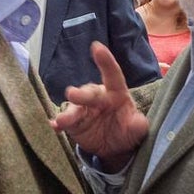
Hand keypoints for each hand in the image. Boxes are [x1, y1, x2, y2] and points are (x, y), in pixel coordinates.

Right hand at [51, 42, 148, 171]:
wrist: (113, 147)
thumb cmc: (126, 129)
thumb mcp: (136, 128)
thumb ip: (138, 124)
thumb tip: (138, 123)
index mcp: (116, 92)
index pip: (112, 74)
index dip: (105, 61)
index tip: (96, 47)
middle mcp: (98, 97)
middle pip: (90, 93)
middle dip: (81, 94)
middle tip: (72, 94)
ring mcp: (83, 109)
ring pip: (75, 107)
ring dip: (68, 113)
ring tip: (63, 120)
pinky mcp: (73, 122)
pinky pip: (66, 121)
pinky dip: (60, 123)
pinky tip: (55, 125)